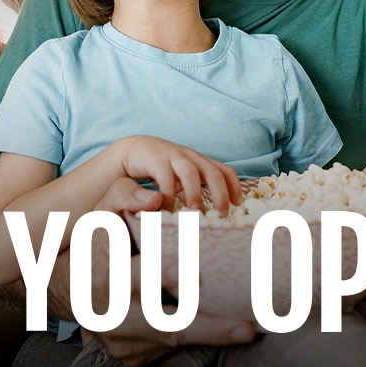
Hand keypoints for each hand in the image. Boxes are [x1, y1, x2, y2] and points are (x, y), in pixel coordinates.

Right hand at [83, 178, 255, 366]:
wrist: (66, 291)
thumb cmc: (91, 248)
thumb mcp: (98, 218)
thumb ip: (123, 198)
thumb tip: (153, 198)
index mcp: (101, 276)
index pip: (131, 277)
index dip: (157, 275)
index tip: (184, 271)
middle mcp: (108, 314)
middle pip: (160, 325)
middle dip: (202, 327)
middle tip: (242, 328)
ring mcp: (119, 341)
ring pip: (169, 341)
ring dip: (209, 337)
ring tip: (244, 330)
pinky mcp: (130, 356)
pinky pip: (167, 351)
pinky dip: (197, 342)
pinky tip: (223, 332)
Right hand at [114, 136, 241, 215]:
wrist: (127, 152)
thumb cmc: (156, 171)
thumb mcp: (175, 183)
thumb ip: (186, 193)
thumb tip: (201, 211)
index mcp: (197, 162)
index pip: (223, 170)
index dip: (233, 186)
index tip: (237, 204)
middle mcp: (188, 157)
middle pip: (213, 171)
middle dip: (220, 193)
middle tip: (220, 214)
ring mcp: (171, 156)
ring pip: (191, 172)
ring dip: (195, 194)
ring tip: (194, 213)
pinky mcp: (154, 158)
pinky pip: (166, 177)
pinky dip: (168, 194)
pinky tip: (164, 208)